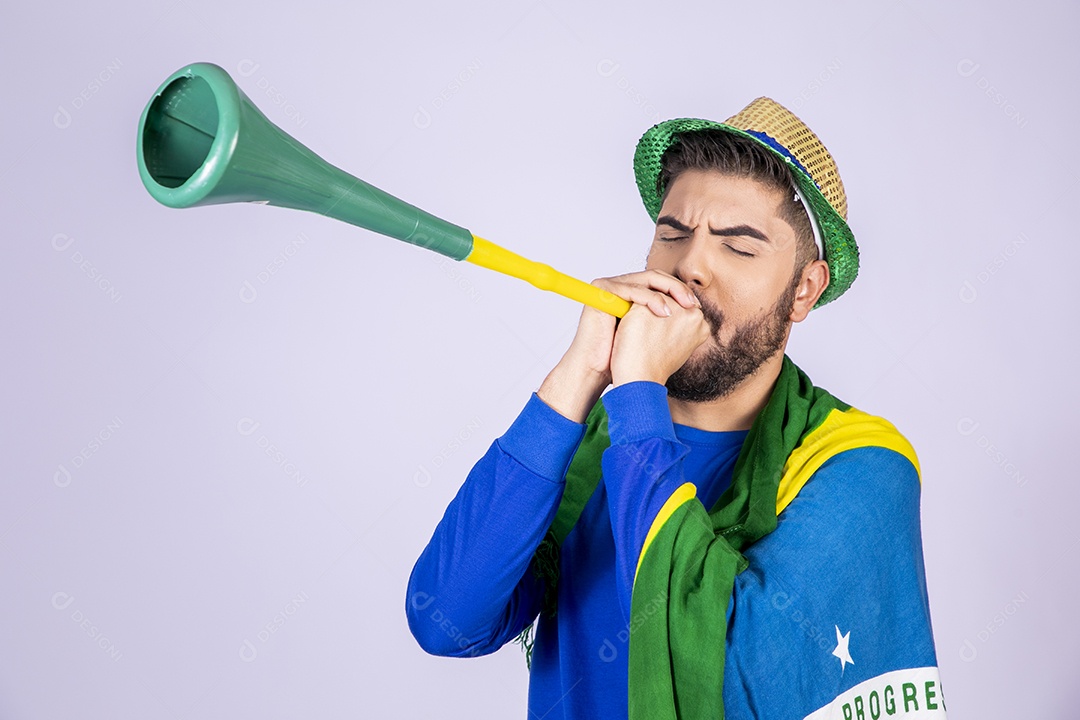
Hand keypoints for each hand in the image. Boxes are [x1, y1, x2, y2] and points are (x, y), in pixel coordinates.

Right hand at [562, 270, 700, 380]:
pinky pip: (631, 289)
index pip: (661, 282)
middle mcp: (621, 285)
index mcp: (633, 292)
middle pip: (655, 276)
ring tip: (684, 308)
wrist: (599, 368)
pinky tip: (665, 313)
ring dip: (668, 293)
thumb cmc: (625, 355)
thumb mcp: (654, 332)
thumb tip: (698, 310)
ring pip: (645, 279)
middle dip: (677, 288)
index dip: (680, 291)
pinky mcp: (601, 290)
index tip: (697, 305)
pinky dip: (650, 299)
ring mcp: (610, 286)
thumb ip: (668, 318)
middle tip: (693, 303)